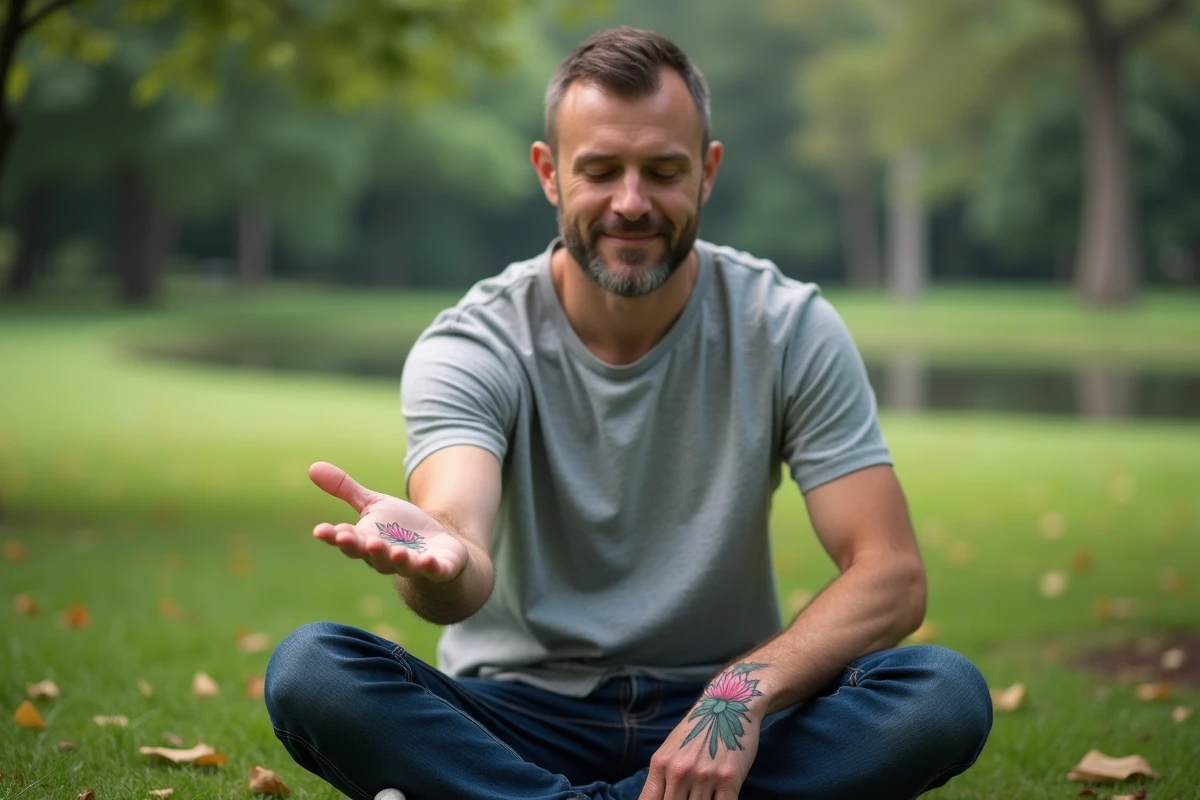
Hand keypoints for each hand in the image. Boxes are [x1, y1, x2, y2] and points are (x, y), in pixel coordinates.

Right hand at [308, 461, 468, 582]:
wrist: (436, 549)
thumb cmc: (399, 529)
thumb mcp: (373, 505)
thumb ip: (346, 490)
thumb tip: (312, 467)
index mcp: (367, 542)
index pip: (347, 540)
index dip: (334, 537)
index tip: (320, 530)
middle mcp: (385, 557)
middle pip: (370, 555)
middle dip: (361, 547)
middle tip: (348, 538)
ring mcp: (411, 564)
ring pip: (400, 564)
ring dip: (396, 559)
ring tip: (394, 551)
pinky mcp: (437, 568)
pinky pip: (433, 570)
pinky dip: (431, 567)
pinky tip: (430, 561)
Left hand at [638, 664, 766, 799]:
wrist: (729, 704)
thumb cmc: (698, 728)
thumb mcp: (670, 749)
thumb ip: (661, 777)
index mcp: (661, 765)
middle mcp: (679, 772)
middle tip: (688, 797)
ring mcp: (703, 776)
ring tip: (705, 794)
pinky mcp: (728, 779)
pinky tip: (719, 797)